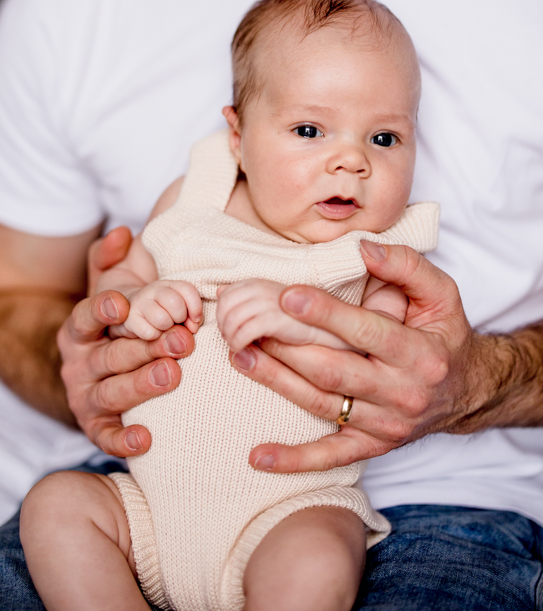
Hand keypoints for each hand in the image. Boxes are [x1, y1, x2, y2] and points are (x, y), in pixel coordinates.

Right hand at [57, 226, 194, 457]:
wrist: (91, 372)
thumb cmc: (113, 323)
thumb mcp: (107, 283)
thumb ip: (110, 256)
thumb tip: (122, 232)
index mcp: (78, 327)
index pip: (85, 316)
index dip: (101, 309)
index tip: (122, 303)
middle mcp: (78, 362)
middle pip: (109, 356)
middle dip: (144, 349)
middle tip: (181, 342)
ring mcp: (85, 395)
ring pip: (111, 393)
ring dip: (141, 385)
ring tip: (173, 375)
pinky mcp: (96, 426)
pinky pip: (107, 436)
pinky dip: (124, 440)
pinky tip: (147, 438)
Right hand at [109, 279, 202, 339]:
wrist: (128, 314)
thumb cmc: (161, 316)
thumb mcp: (179, 313)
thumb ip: (190, 319)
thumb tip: (191, 332)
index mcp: (169, 285)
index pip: (188, 289)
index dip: (195, 308)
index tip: (194, 323)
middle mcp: (154, 290)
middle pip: (175, 303)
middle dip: (180, 319)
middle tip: (175, 324)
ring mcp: (139, 302)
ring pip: (162, 319)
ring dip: (165, 329)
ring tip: (162, 329)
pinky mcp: (128, 318)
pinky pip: (149, 332)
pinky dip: (153, 337)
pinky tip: (150, 333)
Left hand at [228, 241, 484, 472]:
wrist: (467, 390)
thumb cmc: (445, 333)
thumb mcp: (441, 293)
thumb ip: (405, 266)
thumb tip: (363, 248)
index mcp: (419, 354)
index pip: (366, 332)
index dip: (326, 314)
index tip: (287, 295)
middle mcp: (402, 394)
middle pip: (334, 370)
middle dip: (288, 347)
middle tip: (249, 324)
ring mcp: (384, 425)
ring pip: (322, 404)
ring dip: (276, 381)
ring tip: (239, 356)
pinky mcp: (371, 446)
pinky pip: (330, 456)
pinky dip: (294, 458)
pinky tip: (258, 456)